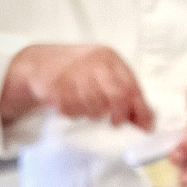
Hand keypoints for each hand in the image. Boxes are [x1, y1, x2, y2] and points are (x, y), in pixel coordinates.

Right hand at [0, 44, 153, 128]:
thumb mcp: (103, 75)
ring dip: (93, 114)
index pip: (131, 87)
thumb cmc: (78, 72)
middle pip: (117, 97)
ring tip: (87, 108)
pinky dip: (74, 113)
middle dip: (119, 115)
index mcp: (109, 58)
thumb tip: (146, 122)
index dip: (140, 110)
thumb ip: (124, 94)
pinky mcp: (55, 86)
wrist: (39, 63)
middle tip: (115, 123)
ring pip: (94, 106)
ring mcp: (73, 73)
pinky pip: (73, 110)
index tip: (145, 128)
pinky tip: (71, 105)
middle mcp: (93, 62)